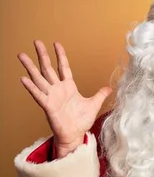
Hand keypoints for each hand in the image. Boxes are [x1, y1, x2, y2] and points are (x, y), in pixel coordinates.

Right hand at [17, 40, 111, 157]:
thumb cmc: (81, 121)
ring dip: (30, 67)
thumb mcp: (94, 105)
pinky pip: (38, 95)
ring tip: (21, 55)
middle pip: (48, 68)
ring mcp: (51, 97)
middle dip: (42, 55)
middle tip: (36, 41)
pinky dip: (31, 87)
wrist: (75, 135)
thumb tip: (110, 88)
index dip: (60, 55)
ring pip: (39, 78)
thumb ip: (100, 95)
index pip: (63, 67)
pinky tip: (23, 79)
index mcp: (69, 87)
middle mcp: (58, 89)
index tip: (56, 43)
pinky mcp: (48, 106)